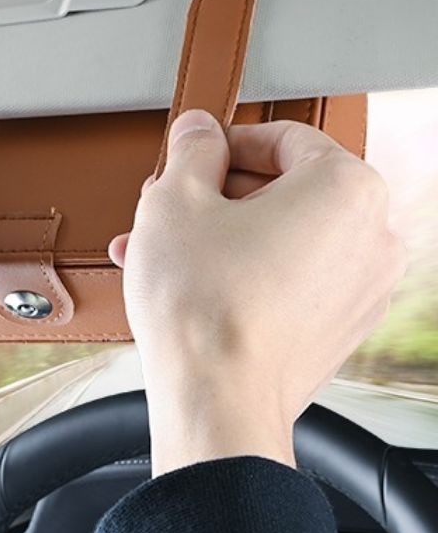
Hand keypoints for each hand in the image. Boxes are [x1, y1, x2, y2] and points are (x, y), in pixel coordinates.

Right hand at [110, 109, 406, 476]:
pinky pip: (287, 275)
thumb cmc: (203, 302)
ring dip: (218, 233)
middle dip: (215, 194)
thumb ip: (192, 149)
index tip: (194, 153)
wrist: (215, 401)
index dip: (225, 142)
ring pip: (279, 235)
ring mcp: (361, 288)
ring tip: (162, 244)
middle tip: (169, 201)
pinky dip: (242, 267)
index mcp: (347, 188)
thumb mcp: (176, 198)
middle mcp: (372, 237)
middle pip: (282, 188)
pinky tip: (190, 276)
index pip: (284, 137)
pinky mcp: (339, 327)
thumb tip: (200, 131)